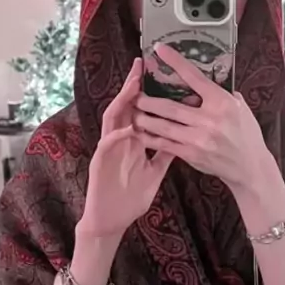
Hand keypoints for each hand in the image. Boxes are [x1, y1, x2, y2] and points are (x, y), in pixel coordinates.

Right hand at [78, 58, 173, 248]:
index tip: (158, 73)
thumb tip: (185, 137)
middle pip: (124, 106)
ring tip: (133, 86)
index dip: (146, 91)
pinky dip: (118, 135)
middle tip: (141, 65)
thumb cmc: (131, 197)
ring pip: (112, 119)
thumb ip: (166, 153)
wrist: (111, 220)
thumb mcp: (154, 172)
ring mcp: (107, 149)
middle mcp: (118, 140)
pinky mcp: (99, 162)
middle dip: (132, 86)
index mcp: (131, 140)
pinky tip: (128, 128)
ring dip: (122, 102)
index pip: (139, 109)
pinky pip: (108, 144)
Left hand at [133, 43, 272, 191]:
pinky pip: (165, 144)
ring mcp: (199, 139)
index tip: (160, 50)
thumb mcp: (240, 107)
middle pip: (169, 106)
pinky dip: (151, 137)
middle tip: (135, 94)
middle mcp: (209, 120)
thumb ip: (221, 93)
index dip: (175, 62)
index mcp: (222, 103)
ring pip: (162, 126)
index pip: (194, 77)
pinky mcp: (192, 155)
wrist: (250, 167)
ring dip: (144, 118)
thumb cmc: (246, 134)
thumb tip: (203, 79)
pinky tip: (141, 132)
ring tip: (134, 112)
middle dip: (148, 100)